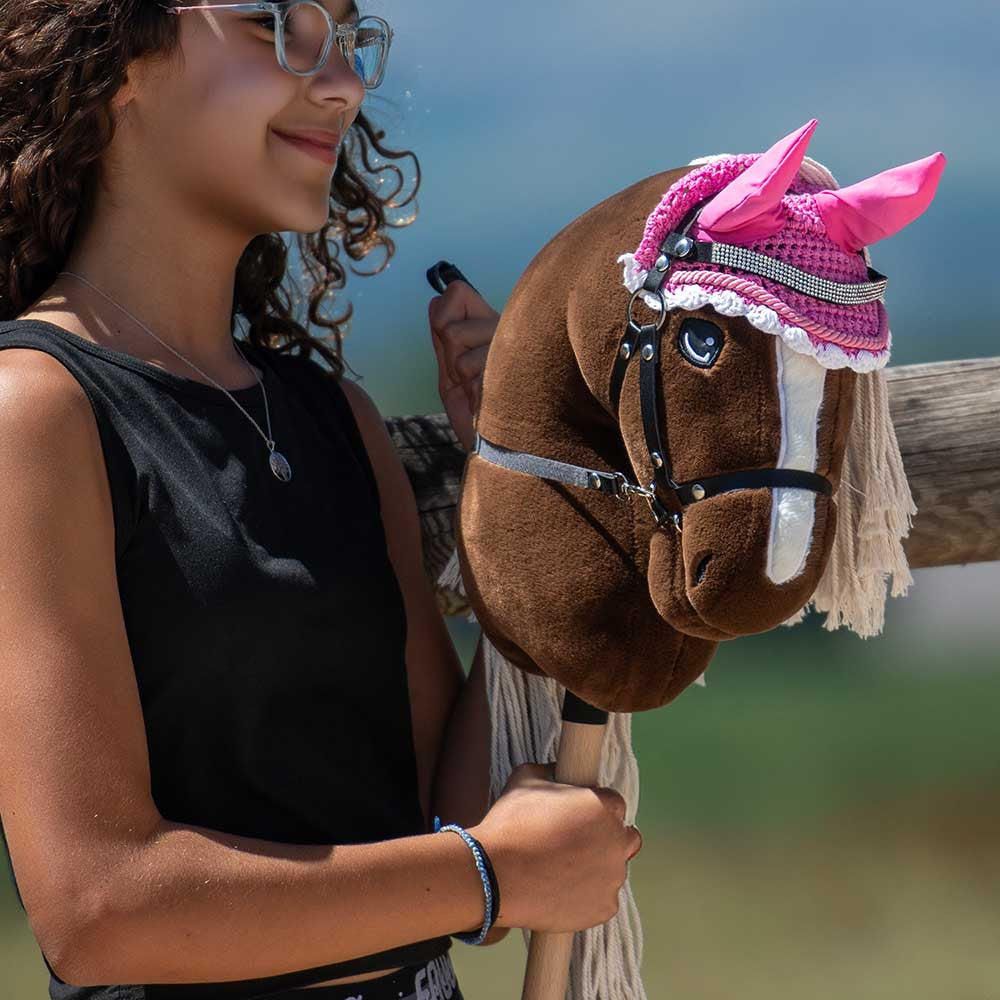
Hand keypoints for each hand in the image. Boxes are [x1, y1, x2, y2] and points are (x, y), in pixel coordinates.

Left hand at [428, 280, 498, 452]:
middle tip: (468, 381)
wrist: (501, 452)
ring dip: (459, 374)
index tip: (452, 351)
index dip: (443, 319)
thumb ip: (443, 341)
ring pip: (455, 338)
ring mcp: (514, 342)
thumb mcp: (452, 377)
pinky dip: (470, 389)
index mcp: (493, 325)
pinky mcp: (516, 360)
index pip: (457, 291)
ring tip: (479, 391)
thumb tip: (433, 301)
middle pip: (449, 324)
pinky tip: (488, 400)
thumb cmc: (479, 415)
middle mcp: (507, 327)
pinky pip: (469, 363)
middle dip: (448, 358)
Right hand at [469, 763, 642, 932]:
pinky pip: (603, 900)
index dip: (594, 809)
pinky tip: (562, 891)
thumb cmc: (512, 823)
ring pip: (613, 870)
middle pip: (625, 837)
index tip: (576, 818)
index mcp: (605, 805)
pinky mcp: (605, 908)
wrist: (495, 875)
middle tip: (575, 845)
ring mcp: (613, 877)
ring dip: (596, 868)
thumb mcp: (524, 779)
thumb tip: (556, 769)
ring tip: (562, 871)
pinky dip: (588, 897)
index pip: (614, 804)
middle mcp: (617, 841)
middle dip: (606, 839)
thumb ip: (548, 770)